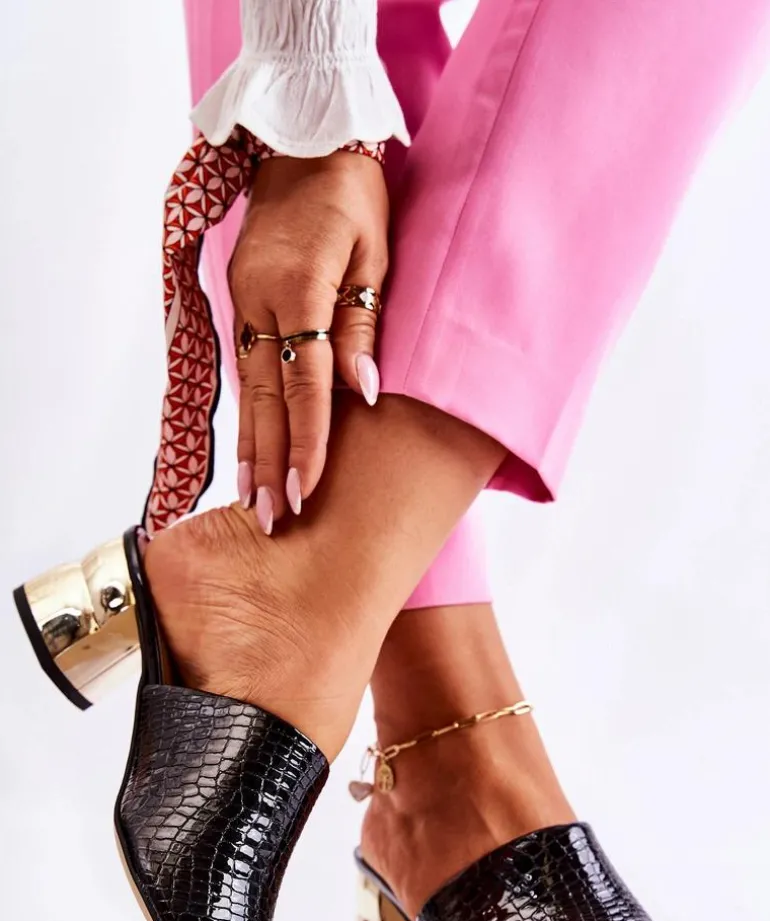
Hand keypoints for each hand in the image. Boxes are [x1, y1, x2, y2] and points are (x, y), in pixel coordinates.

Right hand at [229, 152, 388, 531]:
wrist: (302, 139)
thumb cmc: (353, 194)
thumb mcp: (376, 253)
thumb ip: (365, 324)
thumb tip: (364, 390)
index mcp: (300, 289)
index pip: (305, 383)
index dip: (306, 441)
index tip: (306, 490)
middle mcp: (261, 300)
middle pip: (265, 397)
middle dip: (268, 461)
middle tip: (268, 519)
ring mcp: (244, 299)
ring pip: (247, 387)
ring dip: (250, 445)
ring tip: (251, 498)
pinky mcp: (242, 298)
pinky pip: (246, 365)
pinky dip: (248, 410)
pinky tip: (250, 445)